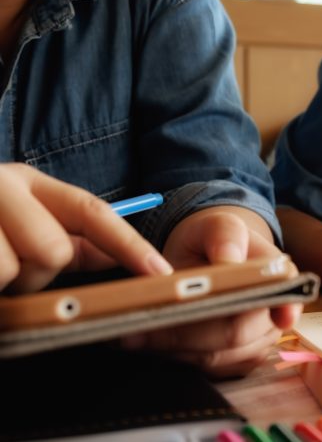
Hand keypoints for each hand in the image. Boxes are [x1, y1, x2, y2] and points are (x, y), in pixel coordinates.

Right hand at [0, 163, 171, 293]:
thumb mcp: (25, 224)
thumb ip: (75, 240)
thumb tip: (119, 257)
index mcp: (29, 183)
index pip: (93, 212)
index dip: (130, 245)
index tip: (160, 270)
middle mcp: (3, 186)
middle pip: (53, 250)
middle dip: (36, 274)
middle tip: (9, 272)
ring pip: (13, 271)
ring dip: (1, 283)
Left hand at [123, 206, 300, 376]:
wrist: (203, 257)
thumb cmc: (213, 239)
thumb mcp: (217, 224)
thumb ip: (226, 234)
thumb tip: (229, 261)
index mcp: (279, 279)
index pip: (284, 299)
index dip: (283, 310)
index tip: (274, 317)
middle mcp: (273, 316)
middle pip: (236, 336)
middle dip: (189, 330)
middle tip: (145, 320)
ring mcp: (254, 343)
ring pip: (215, 358)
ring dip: (174, 347)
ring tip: (136, 330)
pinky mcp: (231, 361)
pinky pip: (203, 368)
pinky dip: (174, 356)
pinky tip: (148, 341)